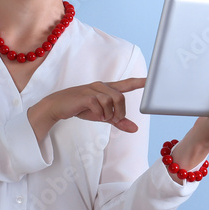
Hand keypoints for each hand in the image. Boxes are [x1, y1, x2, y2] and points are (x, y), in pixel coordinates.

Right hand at [28, 77, 144, 140]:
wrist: (58, 106)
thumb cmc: (81, 108)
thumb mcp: (102, 116)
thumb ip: (118, 121)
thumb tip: (134, 129)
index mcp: (107, 89)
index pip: (127, 84)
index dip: (139, 82)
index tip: (150, 80)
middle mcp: (102, 86)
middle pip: (121, 98)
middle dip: (120, 112)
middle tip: (112, 119)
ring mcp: (93, 89)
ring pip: (111, 101)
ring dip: (109, 114)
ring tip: (101, 117)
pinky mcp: (85, 95)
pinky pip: (99, 105)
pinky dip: (99, 114)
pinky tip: (95, 116)